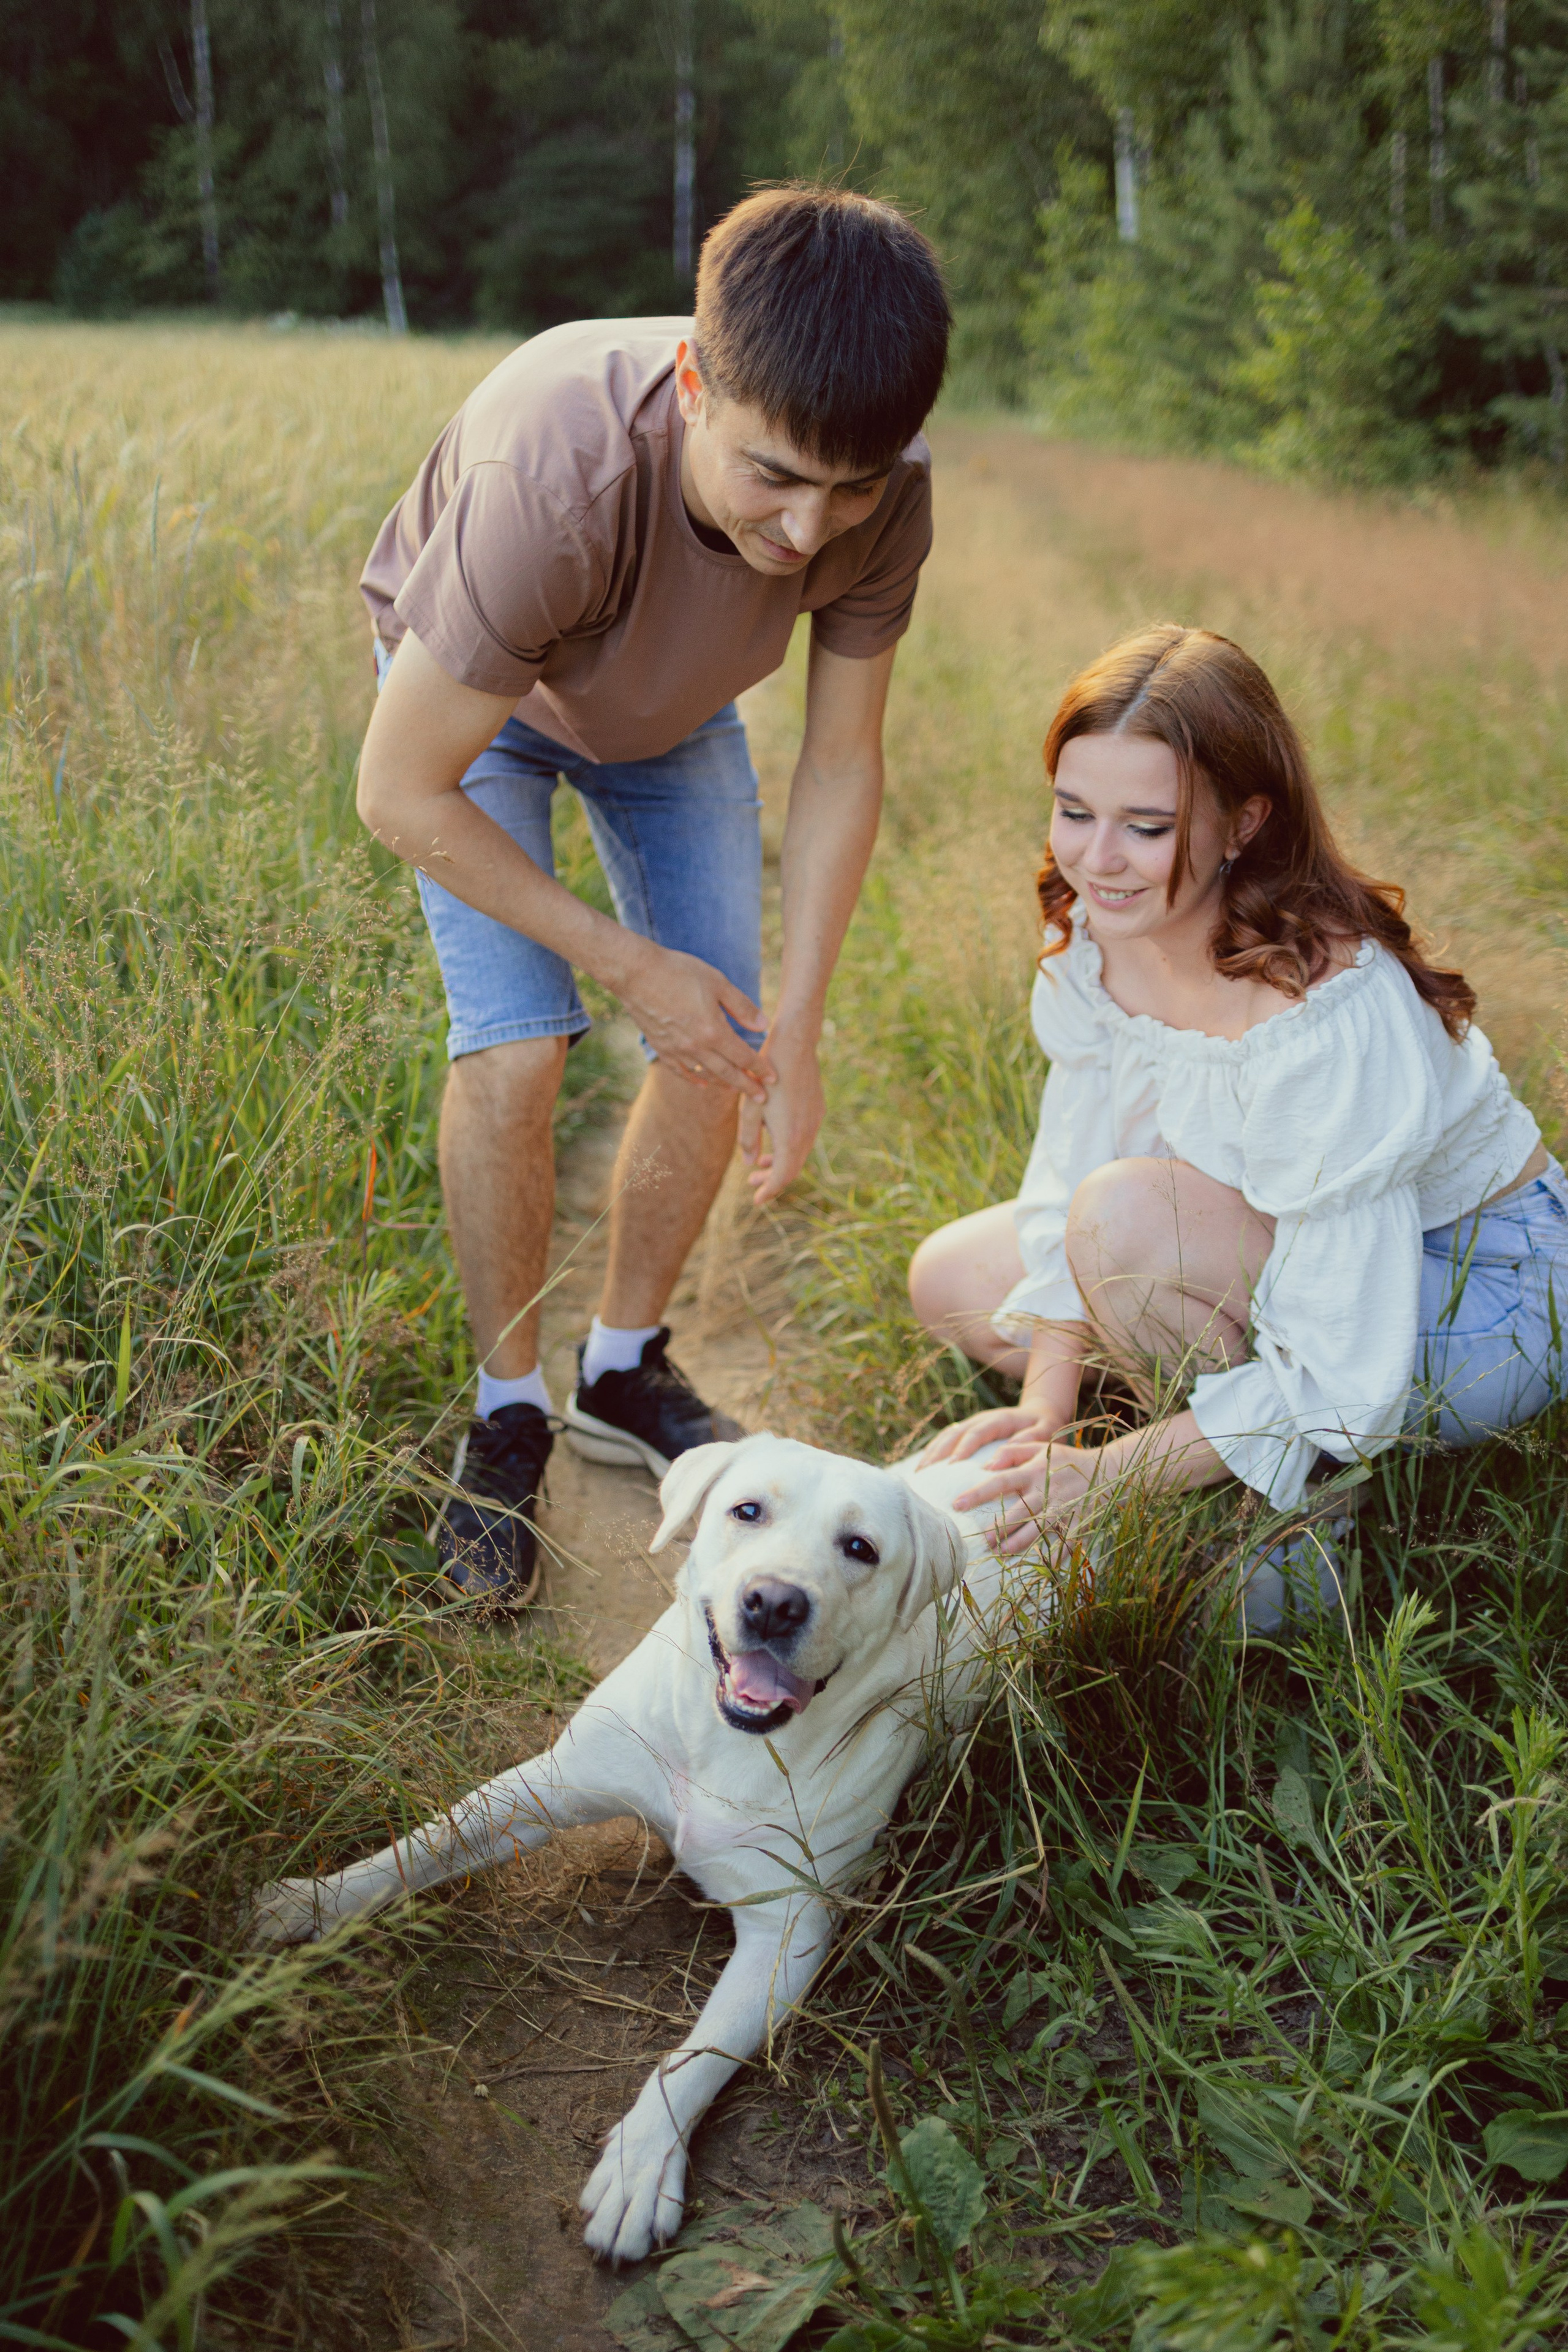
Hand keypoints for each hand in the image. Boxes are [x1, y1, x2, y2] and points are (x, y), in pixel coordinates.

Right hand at [616, 940, 766, 1098]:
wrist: (636, 973)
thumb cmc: (679, 972)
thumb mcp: (718, 983)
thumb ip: (742, 1007)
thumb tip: (764, 1026)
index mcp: (713, 1031)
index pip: (743, 1057)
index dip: (760, 1068)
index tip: (773, 1079)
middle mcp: (696, 1046)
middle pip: (728, 1073)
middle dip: (747, 1086)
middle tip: (762, 1099)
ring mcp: (676, 1050)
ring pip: (706, 1074)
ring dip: (724, 1084)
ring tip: (736, 1090)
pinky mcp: (661, 1047)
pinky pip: (681, 1071)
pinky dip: (694, 1079)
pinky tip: (702, 1083)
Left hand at [738, 1021, 823, 1203]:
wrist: (795, 1045)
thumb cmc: (766, 1075)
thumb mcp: (749, 1108)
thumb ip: (748, 1138)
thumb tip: (748, 1161)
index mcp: (790, 1136)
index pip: (781, 1177)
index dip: (768, 1191)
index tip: (756, 1199)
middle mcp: (807, 1133)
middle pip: (792, 1169)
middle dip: (772, 1179)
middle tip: (752, 1184)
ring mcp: (815, 1121)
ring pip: (799, 1154)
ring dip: (780, 1163)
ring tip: (759, 1162)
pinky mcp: (818, 1110)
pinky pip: (804, 1138)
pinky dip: (789, 1147)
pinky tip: (773, 1138)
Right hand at [917, 1406, 1060, 1467]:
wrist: (1041, 1413)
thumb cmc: (1045, 1426)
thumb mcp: (1046, 1431)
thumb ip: (1030, 1438)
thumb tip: (1009, 1448)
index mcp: (999, 1419)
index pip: (977, 1432)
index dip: (963, 1448)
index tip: (952, 1466)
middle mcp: (981, 1419)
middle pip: (955, 1434)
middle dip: (939, 1453)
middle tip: (927, 1475)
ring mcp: (973, 1424)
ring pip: (947, 1436)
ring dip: (932, 1454)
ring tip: (919, 1475)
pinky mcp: (968, 1432)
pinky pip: (946, 1441)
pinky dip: (934, 1453)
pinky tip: (924, 1469)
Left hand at [954, 1440, 1108, 1555]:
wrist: (1108, 1470)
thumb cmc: (1066, 1459)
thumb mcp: (1040, 1448)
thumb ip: (1011, 1452)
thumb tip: (985, 1464)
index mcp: (1034, 1471)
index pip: (1000, 1482)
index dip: (977, 1493)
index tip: (956, 1504)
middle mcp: (1046, 1491)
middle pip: (1017, 1513)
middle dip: (997, 1529)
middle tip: (979, 1541)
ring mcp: (1062, 1509)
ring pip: (1036, 1531)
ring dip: (1017, 1545)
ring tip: (999, 1554)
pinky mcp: (1077, 1523)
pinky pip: (1063, 1545)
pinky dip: (1052, 1558)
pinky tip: (1038, 1568)